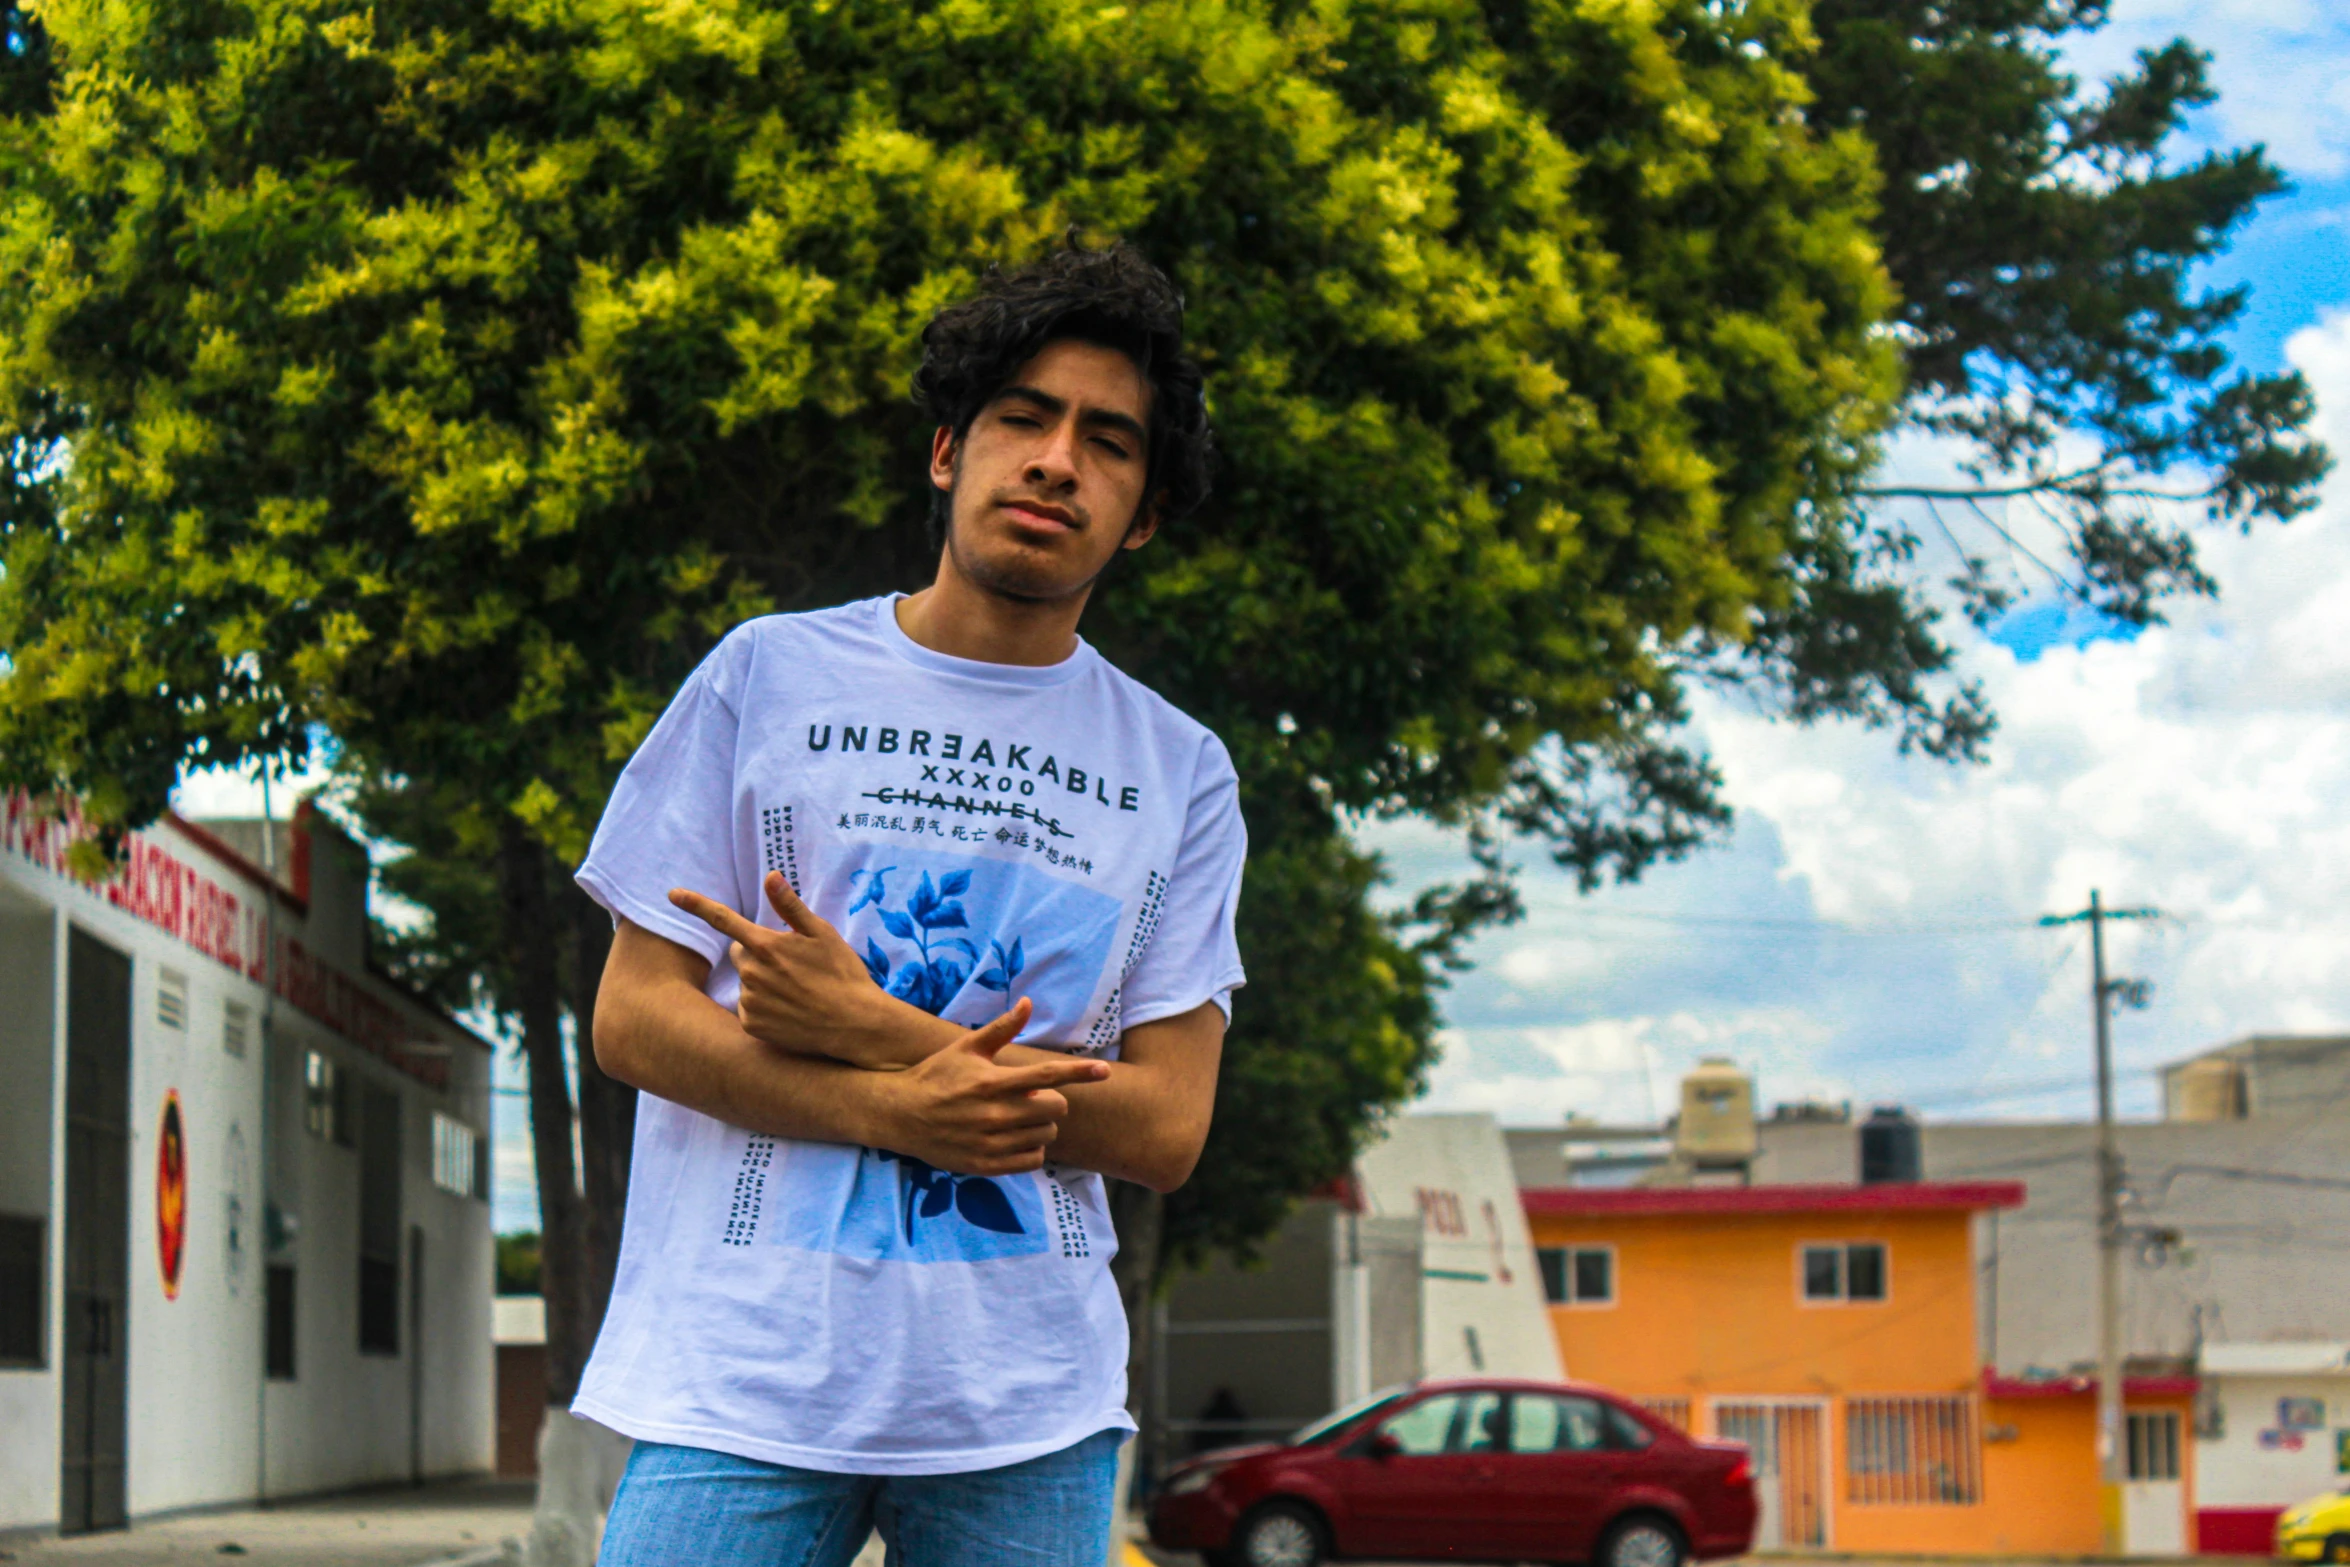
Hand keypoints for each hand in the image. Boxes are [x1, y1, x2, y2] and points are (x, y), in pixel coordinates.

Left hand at [669, 871, 914, 1068]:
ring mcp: (750, 1001)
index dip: (696, 904)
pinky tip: (790, 1011)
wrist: (854, 1025)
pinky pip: (748, 1008)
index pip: (723, 919)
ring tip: (797, 992)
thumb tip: (770, 876)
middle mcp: (752, 973)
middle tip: (792, 965)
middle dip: (759, 953)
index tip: (672, 893)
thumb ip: (790, 907)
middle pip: (741, 953)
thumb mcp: (822, 934)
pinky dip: (764, 1007)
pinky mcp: (752, 1025)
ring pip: (747, 982)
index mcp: (767, 946)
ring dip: (763, 982)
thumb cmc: (842, 974)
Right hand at [872, 999, 1109, 1175]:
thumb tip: (1028, 1002)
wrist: (900, 1115)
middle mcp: (994, 1114)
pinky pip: (1032, 1160)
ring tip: (1017, 1117)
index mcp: (992, 1081)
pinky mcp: (985, 1166)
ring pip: (1045, 1136)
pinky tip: (1013, 1138)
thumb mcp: (966, 1048)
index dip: (1080, 1073)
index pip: (1048, 1077)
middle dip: (1050, 1101)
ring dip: (1040, 1125)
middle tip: (1030, 1098)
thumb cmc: (937, 1075)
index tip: (1104, 1070)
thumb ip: (1002, 1028)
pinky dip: (1030, 1149)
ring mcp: (990, 1142)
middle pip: (1054, 1109)